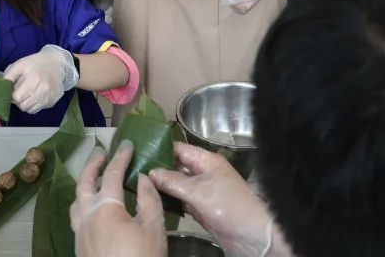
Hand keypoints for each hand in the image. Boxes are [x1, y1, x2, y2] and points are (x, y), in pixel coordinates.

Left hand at [4, 44, 78, 113]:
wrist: (57, 64)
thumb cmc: (36, 63)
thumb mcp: (20, 65)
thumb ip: (9, 76)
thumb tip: (0, 88)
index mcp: (34, 79)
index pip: (17, 98)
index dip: (13, 96)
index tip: (14, 90)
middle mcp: (43, 90)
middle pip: (23, 106)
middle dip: (19, 101)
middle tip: (21, 92)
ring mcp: (49, 97)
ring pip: (30, 110)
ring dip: (26, 104)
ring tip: (28, 93)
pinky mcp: (53, 101)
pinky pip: (38, 109)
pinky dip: (34, 105)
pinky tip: (36, 95)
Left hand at [71, 142, 167, 256]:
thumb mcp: (153, 228)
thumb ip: (149, 199)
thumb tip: (143, 178)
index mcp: (105, 208)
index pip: (112, 175)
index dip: (120, 158)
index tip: (127, 145)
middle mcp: (87, 216)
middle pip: (84, 184)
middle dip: (92, 165)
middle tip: (101, 153)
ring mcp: (80, 233)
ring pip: (76, 202)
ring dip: (84, 185)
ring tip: (93, 178)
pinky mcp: (80, 247)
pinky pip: (77, 218)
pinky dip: (83, 204)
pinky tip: (93, 209)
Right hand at [150, 143, 279, 256]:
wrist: (250, 234)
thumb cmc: (228, 205)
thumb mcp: (198, 190)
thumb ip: (173, 181)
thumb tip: (150, 172)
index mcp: (206, 161)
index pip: (179, 149)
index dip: (160, 150)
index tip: (140, 153)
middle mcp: (203, 173)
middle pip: (176, 167)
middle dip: (158, 170)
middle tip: (134, 171)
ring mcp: (202, 191)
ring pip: (177, 185)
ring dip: (162, 187)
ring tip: (138, 186)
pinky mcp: (200, 207)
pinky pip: (181, 201)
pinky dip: (170, 202)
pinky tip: (153, 202)